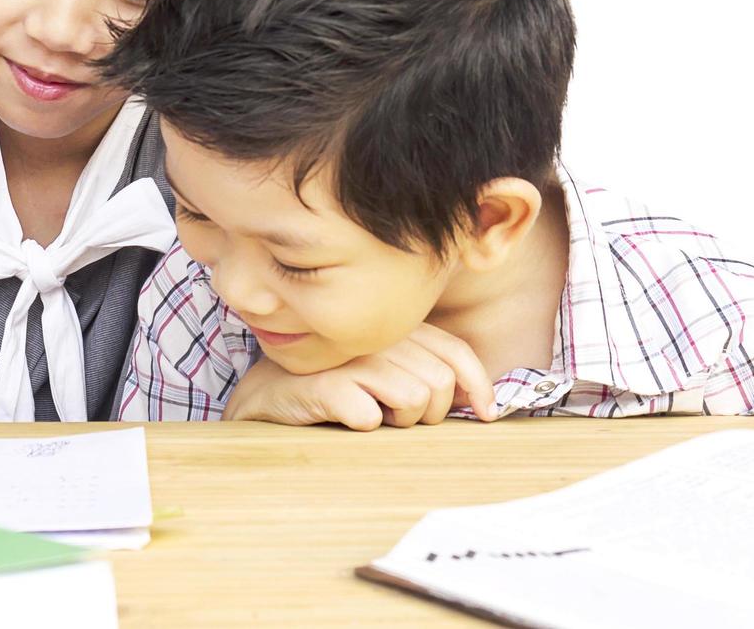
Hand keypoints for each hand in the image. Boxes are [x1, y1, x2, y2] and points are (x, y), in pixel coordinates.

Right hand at [223, 323, 496, 429]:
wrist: (267, 395)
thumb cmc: (335, 385)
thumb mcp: (386, 373)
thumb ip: (427, 373)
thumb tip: (481, 402)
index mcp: (397, 329)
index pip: (455, 352)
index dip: (478, 385)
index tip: (486, 414)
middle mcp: (376, 336)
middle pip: (438, 383)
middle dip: (428, 414)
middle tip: (397, 417)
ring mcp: (349, 357)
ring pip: (412, 398)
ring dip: (397, 421)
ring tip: (372, 415)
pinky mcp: (322, 384)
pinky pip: (369, 415)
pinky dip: (364, 424)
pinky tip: (348, 419)